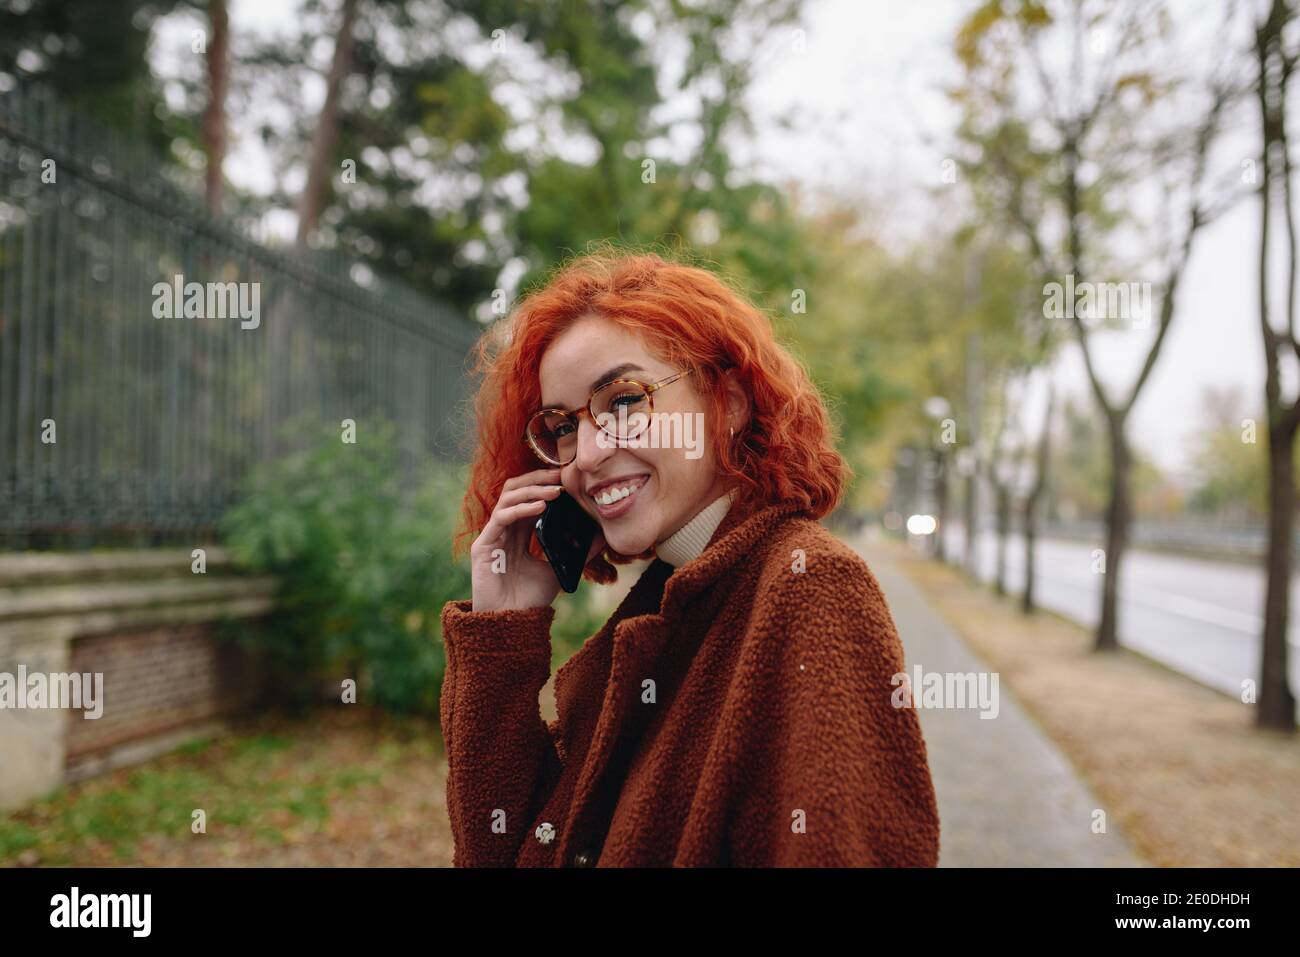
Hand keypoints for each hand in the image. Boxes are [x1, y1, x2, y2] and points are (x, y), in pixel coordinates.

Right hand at [469, 467, 605, 612]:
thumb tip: (603, 537)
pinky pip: (501, 517)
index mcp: (518, 531)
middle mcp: (503, 529)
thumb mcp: (558, 570)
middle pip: (515, 488)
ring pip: (508, 497)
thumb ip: (577, 553)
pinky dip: (521, 508)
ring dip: (532, 489)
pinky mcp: (482, 545)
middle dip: (538, 477)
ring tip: (556, 491)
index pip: (528, 495)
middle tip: (562, 474)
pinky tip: (541, 506)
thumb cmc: (530, 599)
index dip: (545, 481)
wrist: (511, 624)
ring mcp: (492, 535)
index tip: (568, 475)